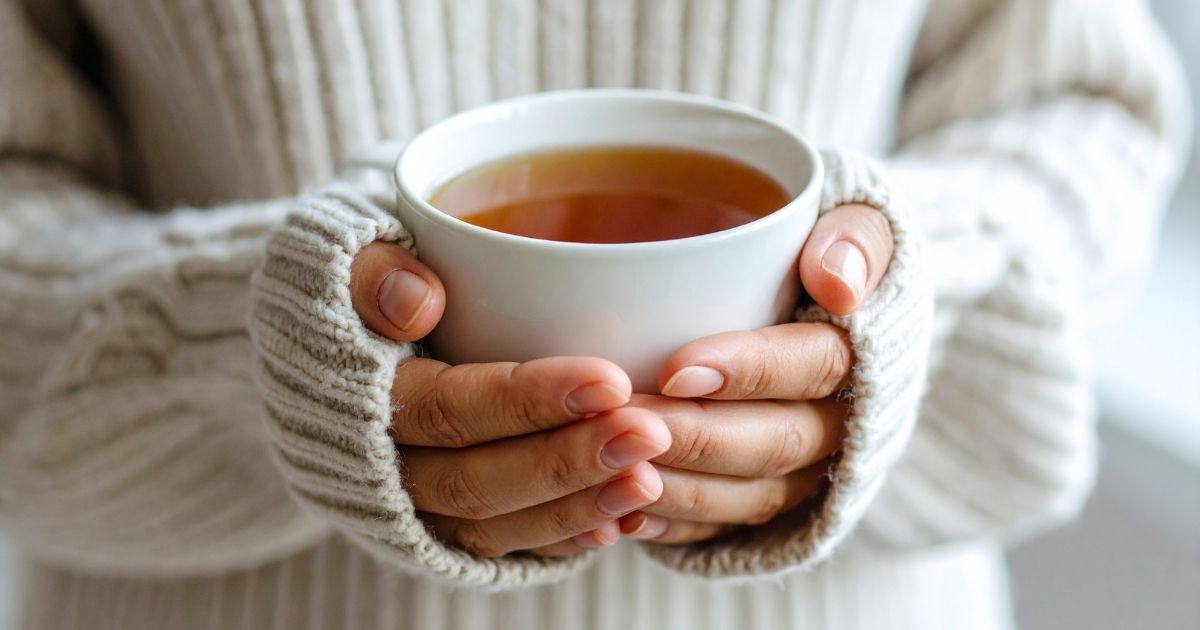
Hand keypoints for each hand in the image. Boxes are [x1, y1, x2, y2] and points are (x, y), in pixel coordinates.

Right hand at [350, 243, 670, 556]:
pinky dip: (559, 538)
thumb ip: (371, 272)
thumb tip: (418, 305)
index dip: (527, 400)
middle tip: (648, 434)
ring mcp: (415, 504)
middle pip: (476, 479)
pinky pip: (502, 546)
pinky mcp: (443, 524)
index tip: (609, 380)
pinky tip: (619, 522)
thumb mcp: (342, 257)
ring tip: (648, 480)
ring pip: (493, 523)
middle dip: (566, 461)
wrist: (326, 347)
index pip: (449, 408)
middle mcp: (386, 465)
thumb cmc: (357, 287)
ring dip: (575, 507)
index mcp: (365, 399)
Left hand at [615, 204, 894, 542]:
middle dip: (695, 436)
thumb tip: (839, 286)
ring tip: (611, 468)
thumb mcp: (854, 219)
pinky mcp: (764, 501)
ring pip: (748, 497)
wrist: (810, 303)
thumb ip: (856, 236)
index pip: (815, 366)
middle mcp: (838, 424)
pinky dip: (675, 527)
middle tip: (622, 420)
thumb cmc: (815, 250)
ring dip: (680, 488)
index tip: (675, 369)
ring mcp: (803, 472)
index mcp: (860, 353)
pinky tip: (623, 516)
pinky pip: (724, 531)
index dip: (749, 371)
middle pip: (775, 442)